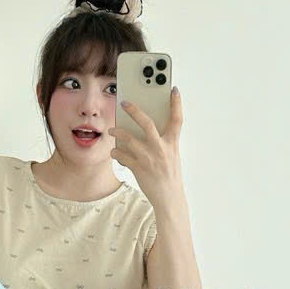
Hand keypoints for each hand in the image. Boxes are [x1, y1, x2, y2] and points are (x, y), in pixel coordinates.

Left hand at [108, 88, 184, 209]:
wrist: (168, 198)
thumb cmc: (169, 176)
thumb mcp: (172, 156)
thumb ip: (163, 142)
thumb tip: (147, 128)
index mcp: (172, 144)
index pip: (177, 120)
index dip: (176, 104)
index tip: (173, 90)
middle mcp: (161, 149)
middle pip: (147, 123)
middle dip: (135, 111)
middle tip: (124, 103)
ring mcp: (149, 158)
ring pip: (129, 139)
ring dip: (118, 132)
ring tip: (112, 130)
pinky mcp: (138, 168)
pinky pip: (122, 156)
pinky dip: (116, 152)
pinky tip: (114, 152)